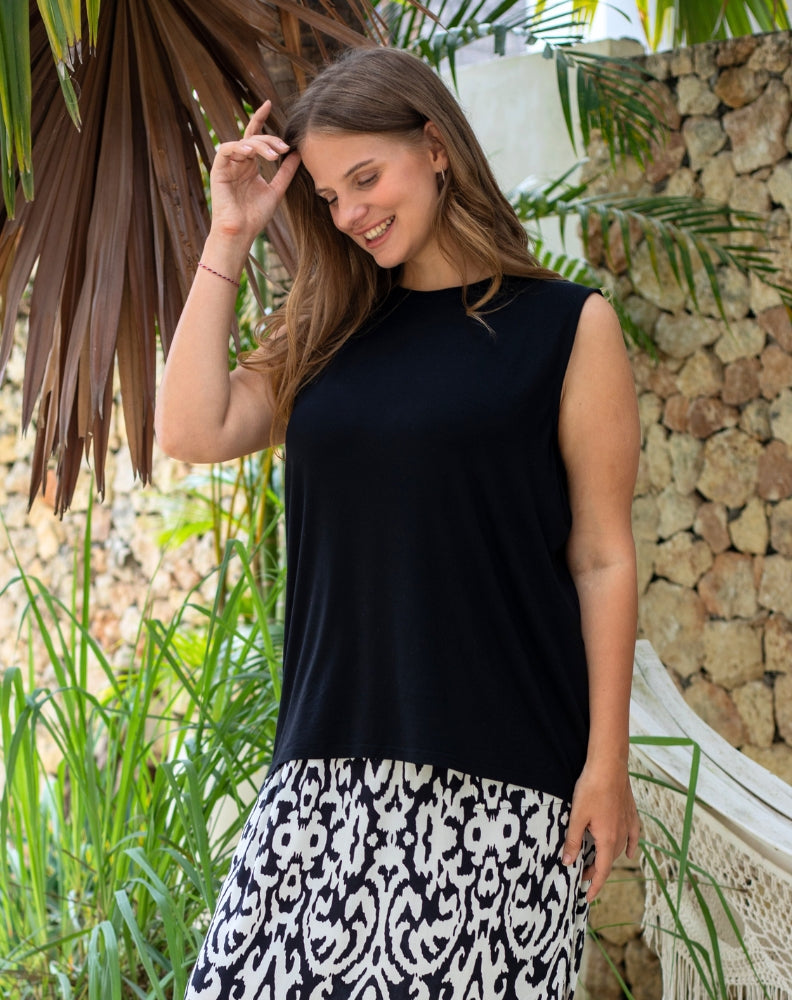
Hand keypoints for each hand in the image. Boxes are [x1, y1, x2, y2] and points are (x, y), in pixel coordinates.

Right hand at [209, 100, 300, 244]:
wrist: (241, 232)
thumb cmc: (255, 216)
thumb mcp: (276, 190)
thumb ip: (285, 172)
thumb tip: (298, 154)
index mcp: (250, 164)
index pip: (255, 135)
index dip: (260, 118)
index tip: (269, 104)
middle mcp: (239, 161)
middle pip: (253, 138)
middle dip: (269, 140)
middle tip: (284, 149)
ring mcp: (228, 164)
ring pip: (243, 142)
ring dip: (259, 145)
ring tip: (273, 155)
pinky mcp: (218, 169)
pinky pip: (227, 150)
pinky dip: (239, 148)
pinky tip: (251, 153)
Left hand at [562, 763, 639, 902]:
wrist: (609, 765)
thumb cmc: (591, 789)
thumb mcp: (576, 816)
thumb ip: (572, 840)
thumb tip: (568, 862)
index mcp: (607, 839)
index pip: (603, 870)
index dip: (595, 885)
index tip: (587, 897)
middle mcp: (620, 835)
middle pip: (609, 861)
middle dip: (597, 872)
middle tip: (582, 876)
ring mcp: (627, 823)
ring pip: (619, 849)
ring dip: (608, 859)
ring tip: (597, 865)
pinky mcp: (630, 812)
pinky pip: (632, 835)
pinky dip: (630, 846)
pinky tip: (629, 852)